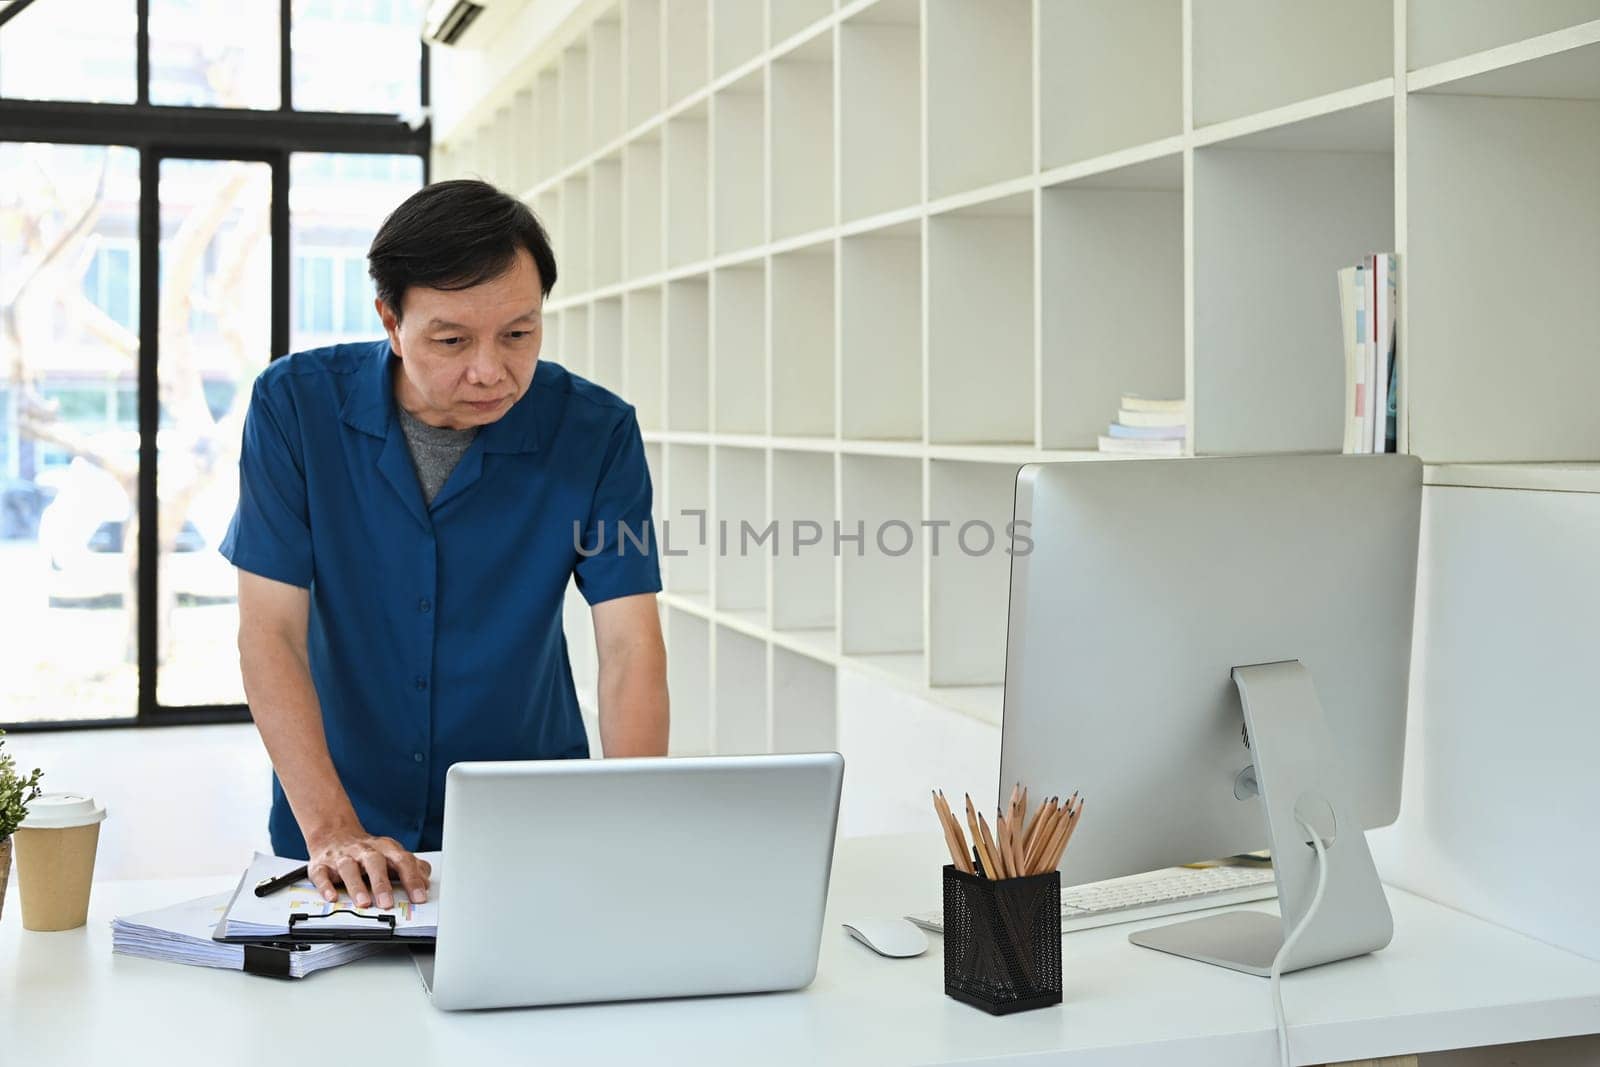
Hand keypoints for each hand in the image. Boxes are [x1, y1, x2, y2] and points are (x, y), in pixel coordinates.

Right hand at [305, 831, 430, 909]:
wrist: (334, 834)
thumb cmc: (367, 851)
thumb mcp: (392, 855)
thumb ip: (412, 867)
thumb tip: (426, 882)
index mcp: (386, 849)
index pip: (402, 861)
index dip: (412, 879)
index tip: (419, 897)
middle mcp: (364, 851)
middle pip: (375, 863)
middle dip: (382, 883)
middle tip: (388, 903)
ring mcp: (342, 857)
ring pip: (348, 868)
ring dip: (356, 886)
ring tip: (363, 903)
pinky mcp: (321, 865)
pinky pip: (321, 874)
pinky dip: (325, 886)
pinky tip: (332, 898)